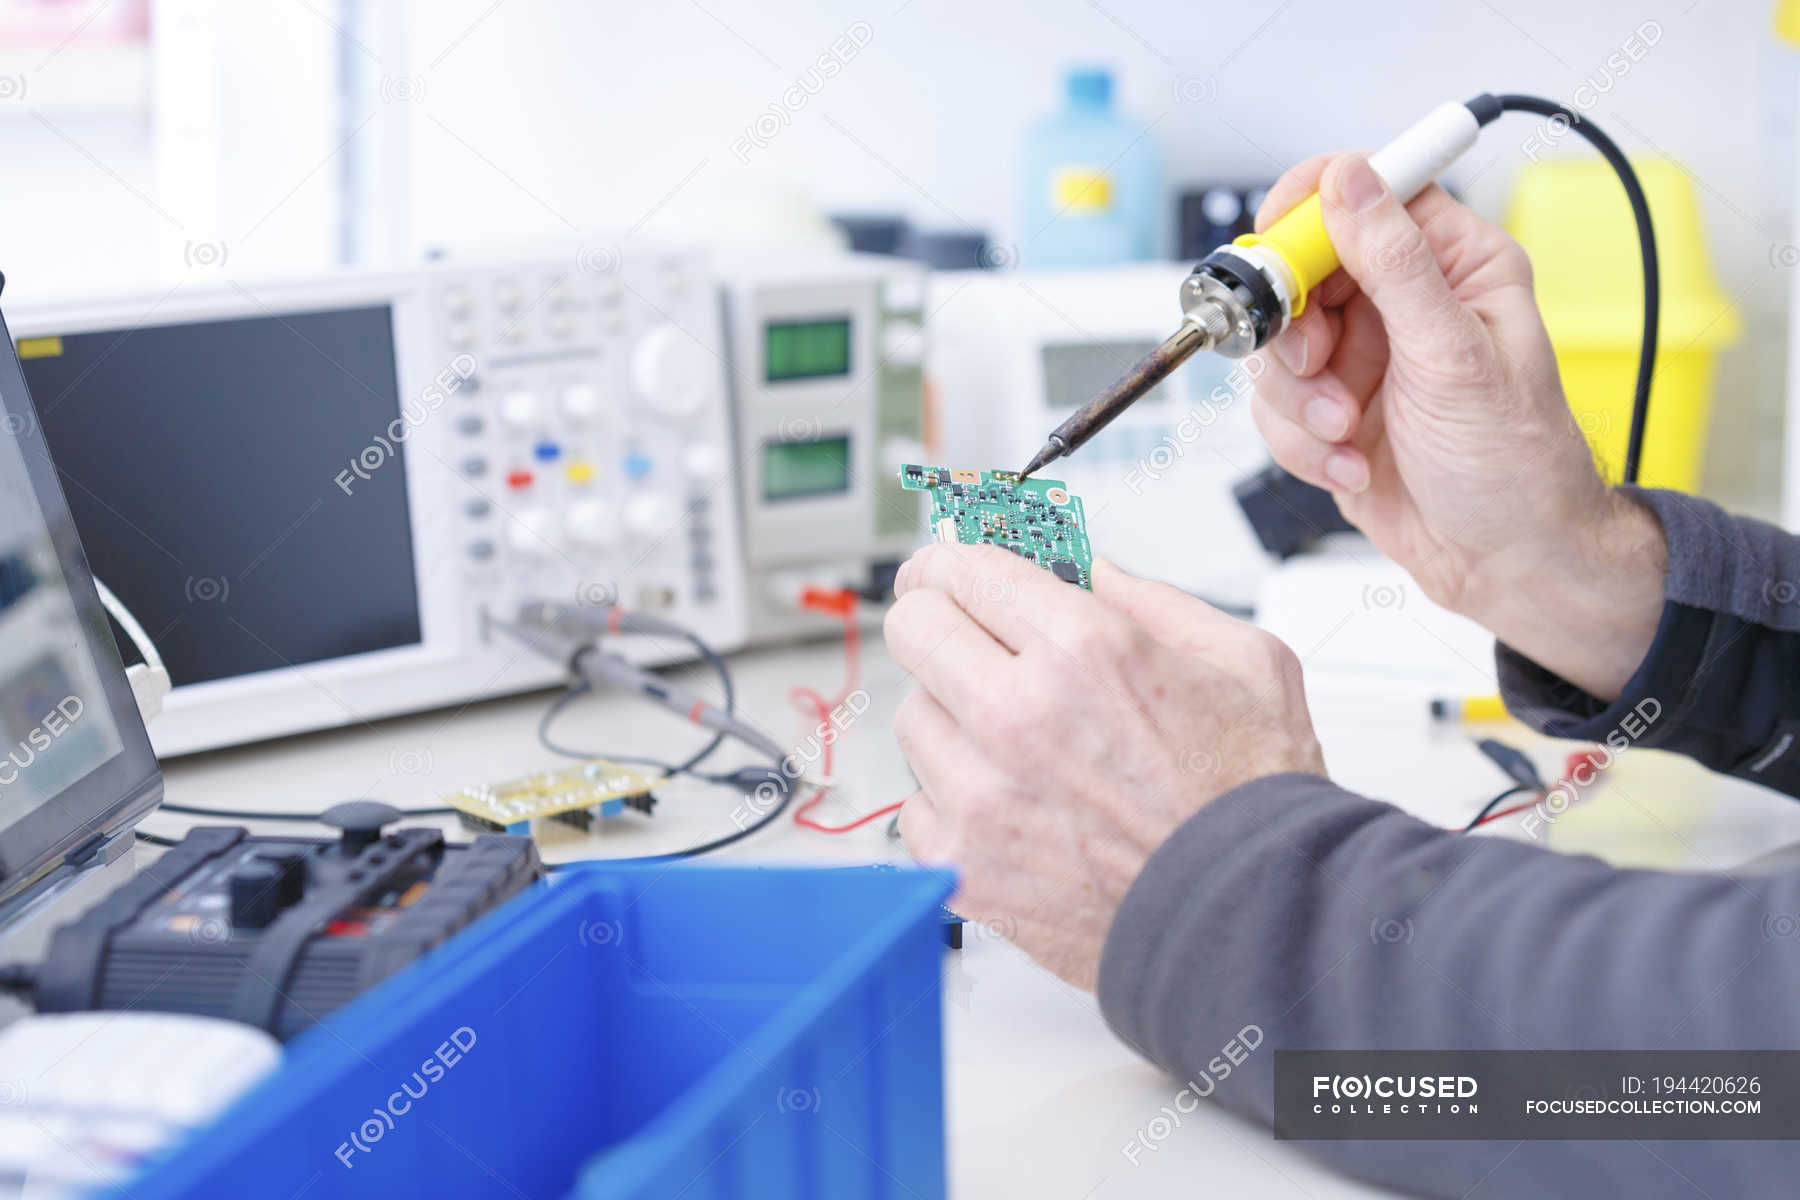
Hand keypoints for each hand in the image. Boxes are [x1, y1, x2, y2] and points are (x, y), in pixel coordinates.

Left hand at [883, 543, 1323, 990]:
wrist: (1253, 924)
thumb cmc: (1254, 803)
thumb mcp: (1242, 662)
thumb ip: (1153, 601)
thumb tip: (1090, 572)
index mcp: (1084, 650)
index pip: (963, 569)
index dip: (951, 561)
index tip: (946, 569)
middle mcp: (1019, 715)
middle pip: (914, 628)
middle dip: (937, 622)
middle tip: (960, 636)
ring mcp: (982, 794)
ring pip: (913, 717)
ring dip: (952, 719)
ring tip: (1016, 746)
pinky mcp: (963, 863)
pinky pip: (917, 805)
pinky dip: (953, 803)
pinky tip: (1012, 807)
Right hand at [1250, 152, 1664, 698]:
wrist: (1504, 563)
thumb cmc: (1514, 465)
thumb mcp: (1453, 356)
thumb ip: (1395, 264)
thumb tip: (1349, 178)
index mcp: (1452, 263)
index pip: (1363, 192)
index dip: (1309, 214)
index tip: (1281, 257)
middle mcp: (1403, 301)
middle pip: (1299, 271)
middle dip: (1295, 331)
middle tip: (1316, 367)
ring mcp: (1362, 356)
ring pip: (1276, 346)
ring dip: (1299, 401)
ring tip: (1347, 433)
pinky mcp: (1331, 409)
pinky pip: (1274, 405)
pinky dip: (1300, 442)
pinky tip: (1351, 464)